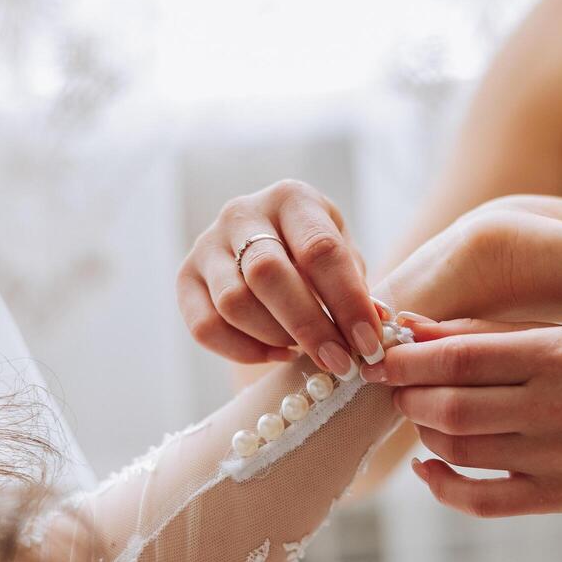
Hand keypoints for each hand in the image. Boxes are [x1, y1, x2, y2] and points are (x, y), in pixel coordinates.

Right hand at [177, 179, 382, 375]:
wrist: (265, 242)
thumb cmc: (314, 252)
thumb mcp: (343, 254)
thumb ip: (356, 287)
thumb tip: (376, 323)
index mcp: (291, 199)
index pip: (319, 249)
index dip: (347, 302)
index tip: (369, 344)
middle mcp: (242, 213)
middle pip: (268, 274)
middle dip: (309, 326)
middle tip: (340, 362)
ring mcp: (207, 244)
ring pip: (233, 303)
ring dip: (276, 337)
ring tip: (305, 350)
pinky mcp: (186, 278)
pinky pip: (205, 327)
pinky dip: (245, 351)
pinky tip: (277, 354)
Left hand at [374, 319, 561, 517]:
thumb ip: (486, 332)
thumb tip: (410, 327)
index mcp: (558, 353)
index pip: (460, 357)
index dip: (407, 361)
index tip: (379, 358)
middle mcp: (560, 405)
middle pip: (452, 407)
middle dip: (409, 397)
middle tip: (398, 389)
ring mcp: (559, 456)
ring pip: (459, 450)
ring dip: (424, 433)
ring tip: (423, 417)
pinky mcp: (558, 496)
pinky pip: (480, 501)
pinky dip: (441, 486)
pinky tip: (429, 468)